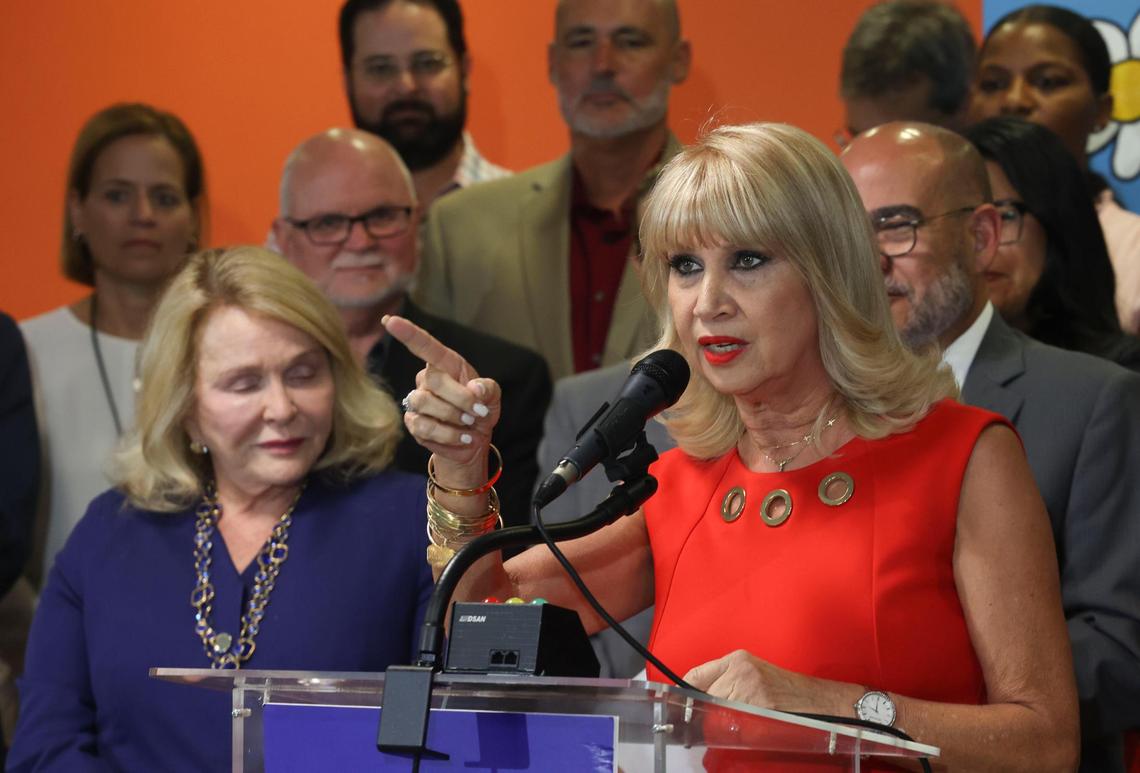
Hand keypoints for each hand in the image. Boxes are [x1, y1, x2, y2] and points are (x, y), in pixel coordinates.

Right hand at [383, 314, 501, 480]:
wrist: (473, 439)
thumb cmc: (480, 410)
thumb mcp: (492, 396)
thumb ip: (487, 388)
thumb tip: (475, 389)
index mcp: (445, 365)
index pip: (424, 345)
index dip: (408, 333)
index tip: (390, 321)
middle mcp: (426, 379)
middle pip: (434, 380)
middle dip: (461, 399)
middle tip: (477, 412)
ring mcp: (416, 401)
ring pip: (425, 402)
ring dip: (453, 417)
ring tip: (469, 425)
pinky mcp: (413, 423)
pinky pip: (425, 426)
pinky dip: (448, 435)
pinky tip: (461, 437)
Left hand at [685, 650, 847, 714]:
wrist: (818, 701)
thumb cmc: (785, 689)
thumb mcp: (752, 673)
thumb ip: (726, 680)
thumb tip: (697, 696)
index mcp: (737, 659)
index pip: (696, 674)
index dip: (684, 690)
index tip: (677, 702)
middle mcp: (740, 670)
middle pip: (705, 695)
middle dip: (705, 710)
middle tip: (704, 722)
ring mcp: (750, 688)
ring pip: (717, 711)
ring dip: (719, 722)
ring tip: (733, 724)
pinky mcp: (759, 706)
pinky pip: (734, 722)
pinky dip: (734, 729)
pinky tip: (743, 728)